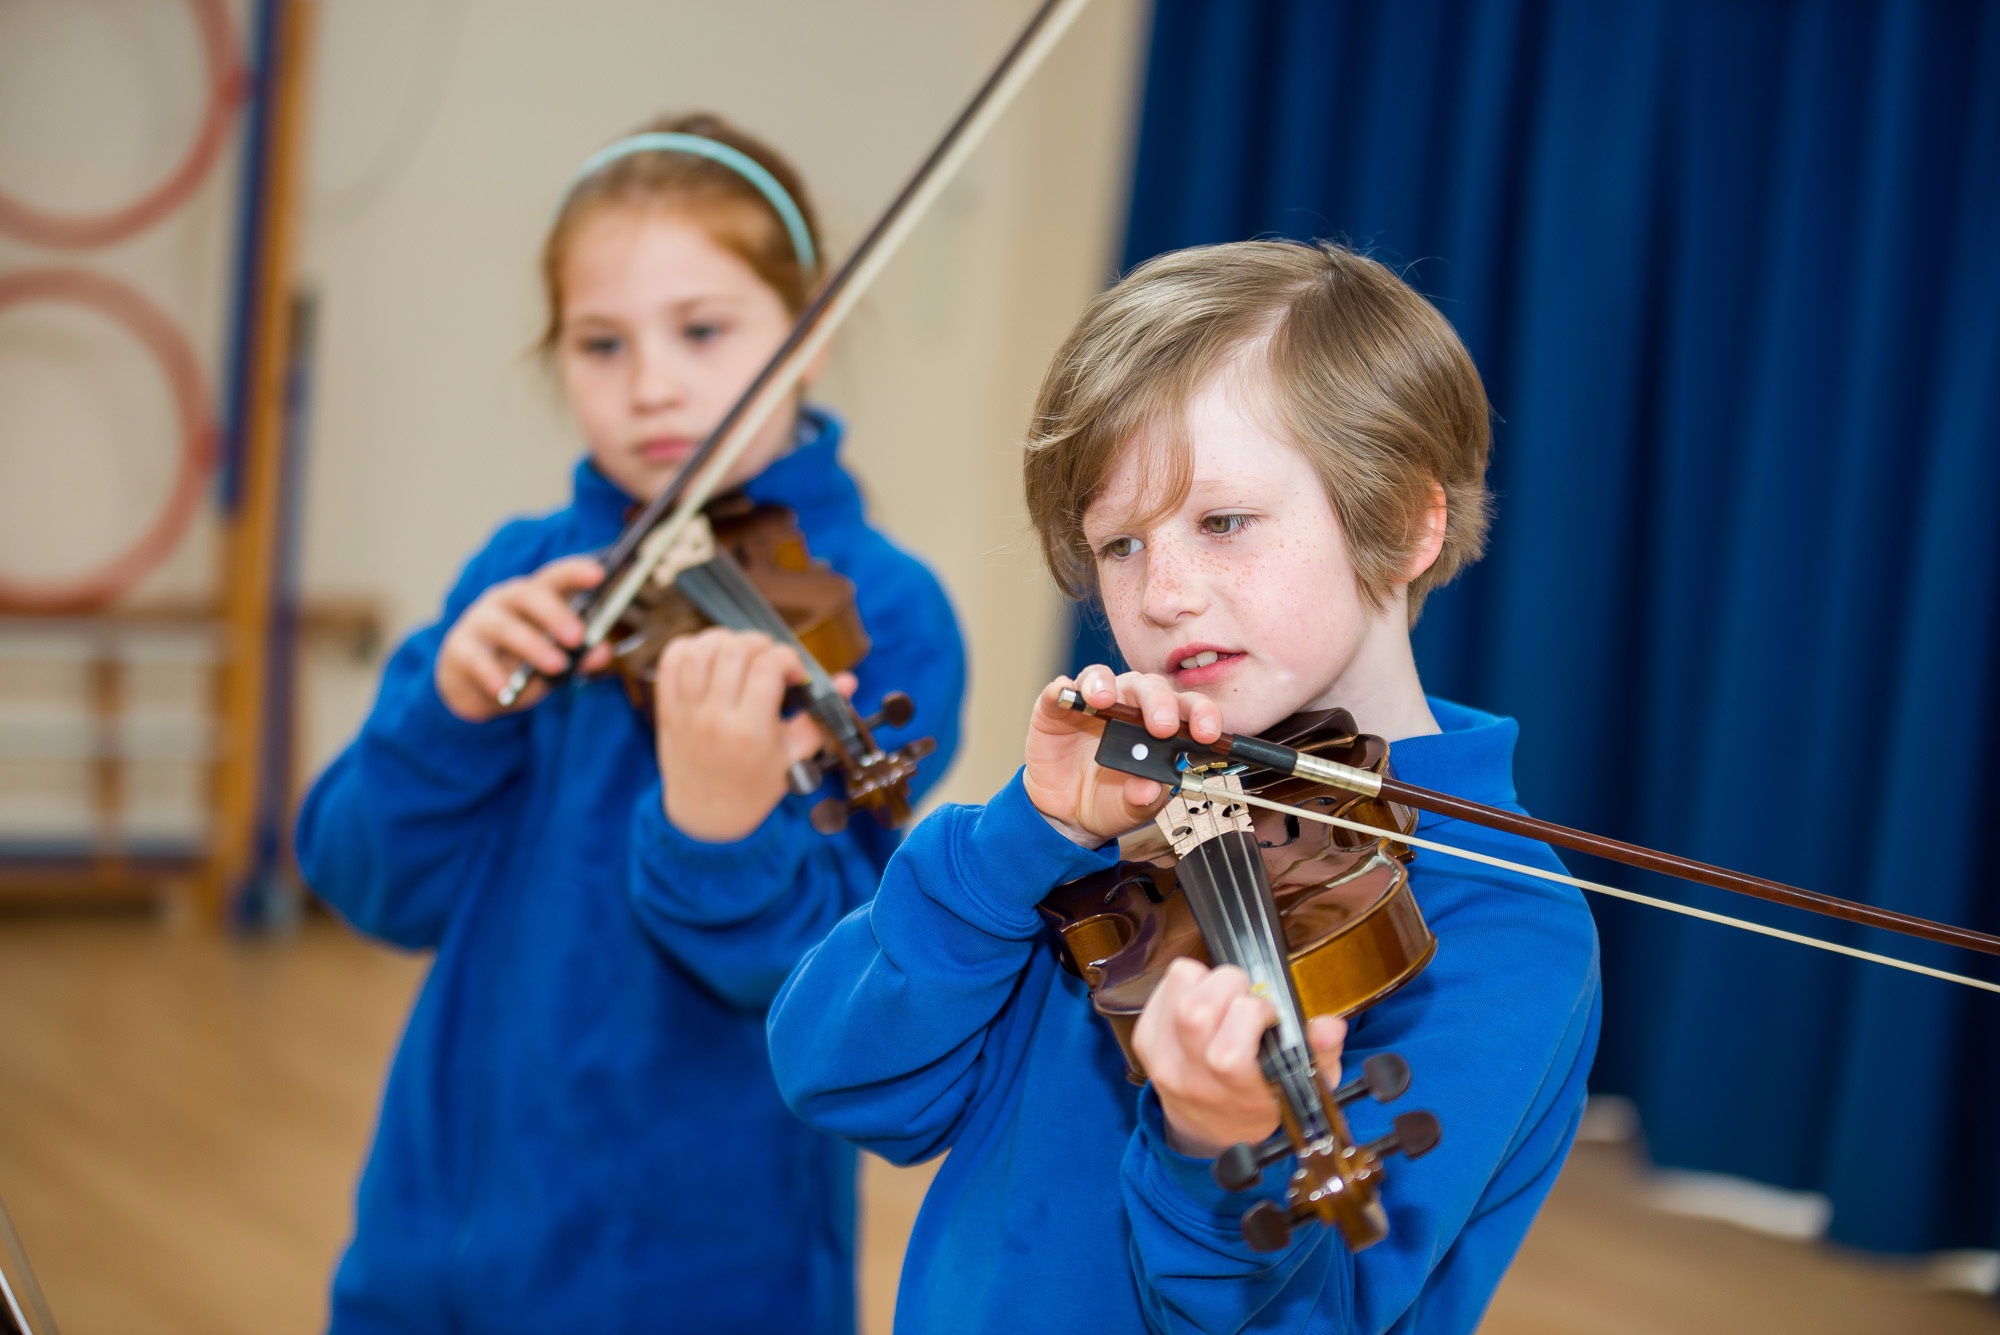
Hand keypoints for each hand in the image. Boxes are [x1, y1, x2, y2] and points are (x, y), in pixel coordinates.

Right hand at [435, 555, 611, 721]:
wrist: (473, 687)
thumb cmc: (520, 663)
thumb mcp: (554, 660)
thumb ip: (579, 656)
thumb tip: (603, 652)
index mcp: (534, 597)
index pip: (555, 577)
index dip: (575, 572)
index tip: (599, 574)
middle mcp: (505, 601)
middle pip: (529, 595)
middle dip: (555, 613)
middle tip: (578, 636)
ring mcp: (480, 623)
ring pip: (504, 627)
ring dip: (532, 645)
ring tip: (557, 665)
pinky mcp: (460, 650)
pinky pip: (475, 659)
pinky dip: (491, 674)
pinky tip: (504, 688)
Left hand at [654, 627, 855, 842]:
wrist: (707, 814)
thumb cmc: (755, 786)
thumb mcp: (795, 756)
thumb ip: (820, 716)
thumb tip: (847, 680)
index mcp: (750, 731)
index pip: (768, 666)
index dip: (788, 658)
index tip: (794, 674)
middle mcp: (715, 718)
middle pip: (735, 650)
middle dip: (760, 644)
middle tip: (769, 662)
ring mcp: (686, 711)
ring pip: (702, 649)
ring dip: (726, 640)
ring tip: (741, 654)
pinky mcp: (667, 708)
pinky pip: (672, 659)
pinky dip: (691, 646)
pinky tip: (710, 656)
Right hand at [1022, 664, 1223, 845]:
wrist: (1067, 813)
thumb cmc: (1109, 800)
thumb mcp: (1132, 808)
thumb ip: (1144, 799)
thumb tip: (1149, 788)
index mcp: (1160, 727)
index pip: (1187, 708)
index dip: (1201, 715)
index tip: (1207, 733)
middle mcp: (1130, 707)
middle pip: (1150, 688)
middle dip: (1159, 702)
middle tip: (1162, 726)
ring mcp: (1093, 704)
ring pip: (1104, 677)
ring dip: (1106, 685)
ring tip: (1104, 701)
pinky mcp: (1058, 708)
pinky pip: (1061, 689)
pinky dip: (1063, 688)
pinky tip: (1065, 694)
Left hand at [1133, 957, 1348, 1159]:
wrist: (1212, 1132)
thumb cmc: (1263, 1100)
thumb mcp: (1304, 1086)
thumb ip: (1320, 1055)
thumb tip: (1330, 1027)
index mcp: (1238, 1095)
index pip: (1228, 1054)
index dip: (1253, 1015)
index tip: (1269, 1013)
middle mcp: (1195, 1080)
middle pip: (1195, 1013)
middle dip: (1228, 985)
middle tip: (1244, 994)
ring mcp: (1164, 1062)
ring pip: (1176, 995)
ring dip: (1205, 980)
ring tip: (1224, 993)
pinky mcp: (1145, 1043)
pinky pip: (1158, 992)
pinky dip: (1183, 983)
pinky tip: (1201, 996)